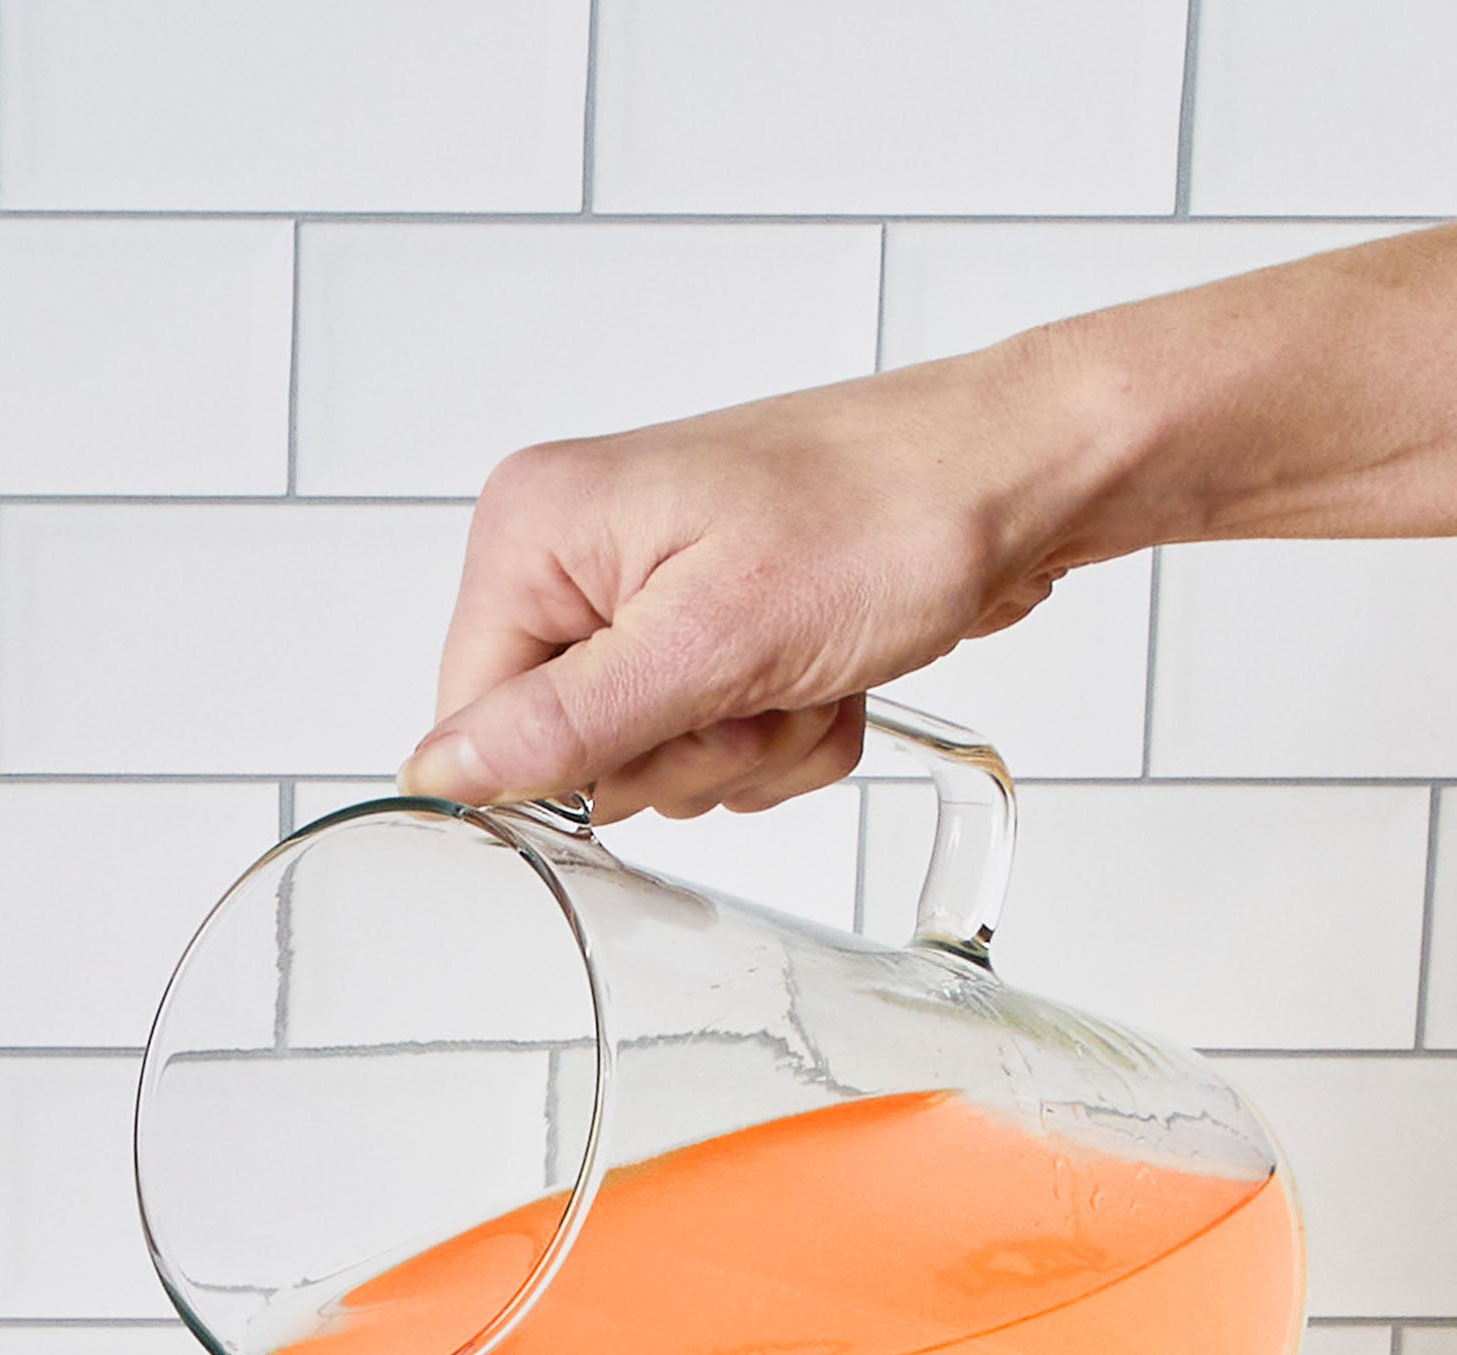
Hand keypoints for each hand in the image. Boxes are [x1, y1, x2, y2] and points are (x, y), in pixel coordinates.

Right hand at [399, 346, 1111, 824]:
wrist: (1019, 475)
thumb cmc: (890, 512)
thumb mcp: (714, 638)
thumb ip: (565, 722)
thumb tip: (437, 775)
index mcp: (535, 531)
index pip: (474, 727)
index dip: (577, 765)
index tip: (674, 716)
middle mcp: (574, 556)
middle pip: (566, 757)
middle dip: (683, 753)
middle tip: (756, 683)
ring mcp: (644, 595)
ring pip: (650, 766)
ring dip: (743, 750)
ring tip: (801, 667)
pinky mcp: (705, 630)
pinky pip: (711, 748)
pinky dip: (778, 737)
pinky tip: (820, 673)